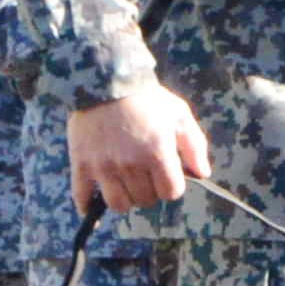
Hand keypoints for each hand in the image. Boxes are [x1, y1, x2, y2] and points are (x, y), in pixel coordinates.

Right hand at [70, 80, 211, 213]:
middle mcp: (131, 164)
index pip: (171, 192)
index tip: (166, 175)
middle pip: (145, 199)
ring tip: (125, 184)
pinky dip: (88, 205)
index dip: (171, 186)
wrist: (105, 79)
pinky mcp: (82, 164)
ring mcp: (104, 166)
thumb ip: (194, 145)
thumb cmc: (146, 97)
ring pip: (119, 204)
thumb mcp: (178, 114)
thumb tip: (202, 174)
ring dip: (125, 198)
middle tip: (145, 175)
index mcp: (157, 153)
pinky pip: (83, 197)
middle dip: (150, 190)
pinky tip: (92, 206)